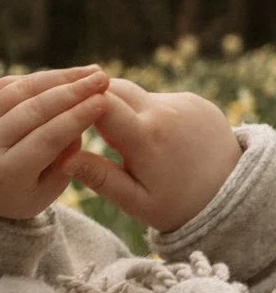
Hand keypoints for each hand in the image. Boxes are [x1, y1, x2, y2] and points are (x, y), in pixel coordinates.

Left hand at [0, 66, 111, 219]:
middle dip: (72, 91)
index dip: (76, 117)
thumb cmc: (21, 194)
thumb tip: (83, 116)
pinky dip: (37, 78)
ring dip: (58, 78)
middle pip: (32, 110)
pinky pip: (7, 84)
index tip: (105, 101)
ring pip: (19, 91)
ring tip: (91, 72)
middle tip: (103, 79)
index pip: (46, 138)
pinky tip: (65, 75)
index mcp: (4, 171)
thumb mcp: (48, 190)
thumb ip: (67, 158)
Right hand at [63, 77, 241, 232]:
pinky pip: (157, 99)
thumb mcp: (134, 201)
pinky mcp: (195, 100)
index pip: (100, 103)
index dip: (77, 104)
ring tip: (122, 140)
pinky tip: (152, 138)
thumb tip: (64, 158)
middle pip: (114, 87)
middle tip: (77, 119)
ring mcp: (184, 102)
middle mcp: (166, 111)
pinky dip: (146, 113)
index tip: (61, 112)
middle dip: (92, 101)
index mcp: (146, 137)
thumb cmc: (176, 205)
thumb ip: (99, 178)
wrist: (232, 196)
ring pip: (135, 94)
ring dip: (121, 110)